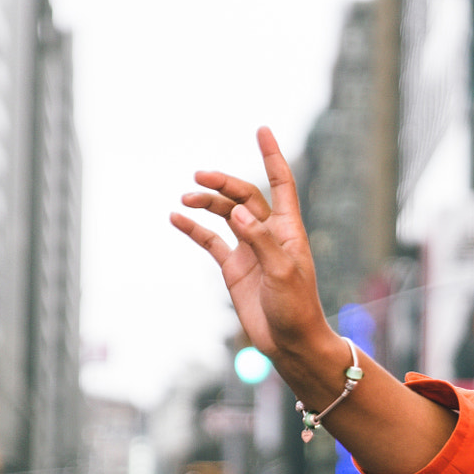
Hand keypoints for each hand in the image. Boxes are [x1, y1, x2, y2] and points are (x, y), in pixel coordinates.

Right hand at [171, 127, 338, 362]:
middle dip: (222, 183)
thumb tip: (238, 213)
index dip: (271, 156)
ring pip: (225, 215)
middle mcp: (269, 234)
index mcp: (289, 229)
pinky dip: (194, 229)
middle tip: (199, 177)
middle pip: (244, 195)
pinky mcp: (234, 268)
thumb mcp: (283, 273)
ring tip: (185, 199)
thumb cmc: (297, 308)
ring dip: (206, 204)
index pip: (281, 182)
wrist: (290, 343)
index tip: (261, 129)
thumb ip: (261, 240)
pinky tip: (176, 218)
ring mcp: (249, 249)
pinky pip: (210, 241)